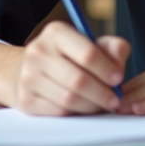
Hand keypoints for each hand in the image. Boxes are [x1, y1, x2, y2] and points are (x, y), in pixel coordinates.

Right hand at [0, 21, 129, 115]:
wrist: (30, 69)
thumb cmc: (69, 56)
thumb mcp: (92, 43)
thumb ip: (113, 48)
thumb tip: (118, 67)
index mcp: (56, 32)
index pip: (88, 54)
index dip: (107, 69)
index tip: (118, 79)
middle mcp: (38, 51)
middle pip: (78, 81)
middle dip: (102, 93)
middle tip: (115, 99)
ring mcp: (28, 76)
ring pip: (69, 99)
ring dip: (91, 105)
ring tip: (101, 103)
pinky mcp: (26, 100)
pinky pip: (58, 112)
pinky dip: (76, 113)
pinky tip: (83, 107)